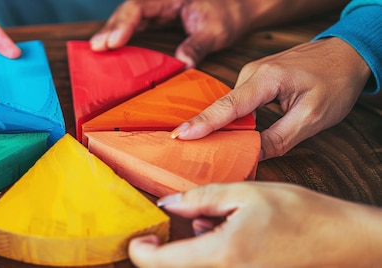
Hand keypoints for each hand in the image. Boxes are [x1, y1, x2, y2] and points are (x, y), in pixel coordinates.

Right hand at [89, 0, 346, 66]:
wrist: (238, 8)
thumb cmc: (228, 12)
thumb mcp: (216, 30)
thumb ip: (198, 45)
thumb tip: (182, 64)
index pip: (139, 6)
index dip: (123, 23)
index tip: (113, 41)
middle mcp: (157, 0)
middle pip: (127, 11)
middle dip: (111, 29)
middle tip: (96, 48)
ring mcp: (154, 9)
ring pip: (127, 19)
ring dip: (112, 35)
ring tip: (97, 51)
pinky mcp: (154, 19)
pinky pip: (133, 27)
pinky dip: (122, 39)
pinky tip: (111, 52)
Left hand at [129, 182, 381, 266]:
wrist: (340, 239)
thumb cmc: (300, 214)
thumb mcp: (246, 193)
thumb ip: (202, 197)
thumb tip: (168, 202)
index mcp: (220, 253)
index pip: (161, 262)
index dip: (140, 250)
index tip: (139, 233)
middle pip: (177, 262)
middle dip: (168, 240)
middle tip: (174, 215)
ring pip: (196, 260)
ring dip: (192, 240)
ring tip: (211, 214)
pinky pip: (214, 261)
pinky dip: (209, 242)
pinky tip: (225, 223)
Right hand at [170, 37, 370, 158]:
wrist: (347, 53)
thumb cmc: (335, 80)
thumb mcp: (313, 117)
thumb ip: (280, 139)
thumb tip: (251, 155)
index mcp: (266, 79)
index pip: (228, 106)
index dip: (203, 123)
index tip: (180, 136)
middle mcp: (252, 73)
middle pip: (223, 109)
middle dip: (206, 130)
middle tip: (188, 153)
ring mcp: (252, 74)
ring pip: (230, 108)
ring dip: (222, 127)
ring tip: (207, 147)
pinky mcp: (255, 80)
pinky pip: (237, 104)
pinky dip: (233, 119)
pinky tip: (230, 134)